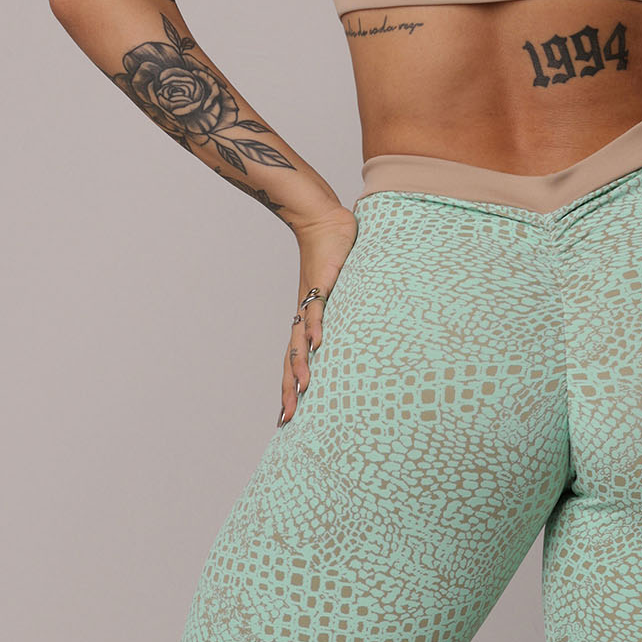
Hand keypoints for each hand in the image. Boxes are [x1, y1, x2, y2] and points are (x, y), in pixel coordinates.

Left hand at [278, 203, 358, 423]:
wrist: (323, 223)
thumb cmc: (333, 257)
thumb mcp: (338, 294)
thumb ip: (343, 311)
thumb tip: (354, 331)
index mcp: (306, 322)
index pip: (293, 360)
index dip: (289, 387)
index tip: (287, 415)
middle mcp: (304, 316)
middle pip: (291, 359)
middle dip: (289, 389)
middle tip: (288, 418)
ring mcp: (311, 301)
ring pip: (301, 340)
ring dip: (301, 365)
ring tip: (302, 389)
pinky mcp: (322, 285)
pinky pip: (318, 310)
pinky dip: (316, 328)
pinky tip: (317, 346)